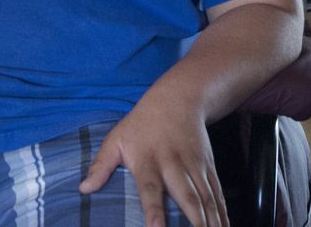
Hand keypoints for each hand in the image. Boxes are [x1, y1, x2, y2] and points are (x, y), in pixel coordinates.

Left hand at [79, 97, 227, 226]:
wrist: (179, 98)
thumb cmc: (142, 123)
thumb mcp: (116, 137)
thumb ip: (101, 164)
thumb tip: (84, 189)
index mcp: (148, 160)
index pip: (150, 188)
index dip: (153, 210)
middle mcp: (174, 164)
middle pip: (188, 196)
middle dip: (196, 221)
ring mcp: (195, 166)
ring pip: (207, 197)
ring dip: (213, 220)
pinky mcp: (209, 166)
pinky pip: (218, 192)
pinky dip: (223, 211)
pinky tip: (226, 226)